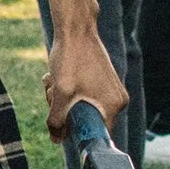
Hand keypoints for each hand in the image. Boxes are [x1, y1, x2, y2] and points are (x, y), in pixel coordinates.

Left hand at [41, 20, 126, 142]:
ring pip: (82, 107)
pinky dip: (69, 90)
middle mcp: (118, 99)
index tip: (61, 126)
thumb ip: (57, 120)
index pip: (97, 135)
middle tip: (52, 95)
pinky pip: (85, 95)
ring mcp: (112, 89)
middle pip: (87, 121)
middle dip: (65, 112)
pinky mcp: (104, 80)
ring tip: (52, 81)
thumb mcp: (60, 93)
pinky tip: (56, 76)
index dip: (77, 135)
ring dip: (63, 99)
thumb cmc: (70, 59)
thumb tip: (56, 139)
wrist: (75, 28)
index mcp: (113, 106)